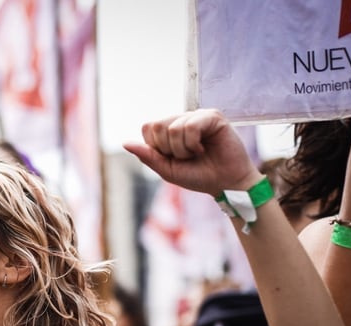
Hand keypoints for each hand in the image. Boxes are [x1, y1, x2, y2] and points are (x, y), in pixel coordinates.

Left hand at [123, 109, 260, 196]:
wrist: (225, 184)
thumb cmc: (198, 176)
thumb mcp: (167, 170)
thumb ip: (148, 156)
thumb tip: (125, 143)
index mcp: (169, 129)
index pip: (148, 128)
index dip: (156, 147)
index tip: (173, 158)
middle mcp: (182, 119)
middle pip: (157, 126)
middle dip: (168, 149)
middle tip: (186, 157)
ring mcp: (197, 116)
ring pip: (174, 128)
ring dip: (183, 149)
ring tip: (197, 154)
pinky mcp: (212, 116)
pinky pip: (191, 125)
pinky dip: (193, 143)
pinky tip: (204, 148)